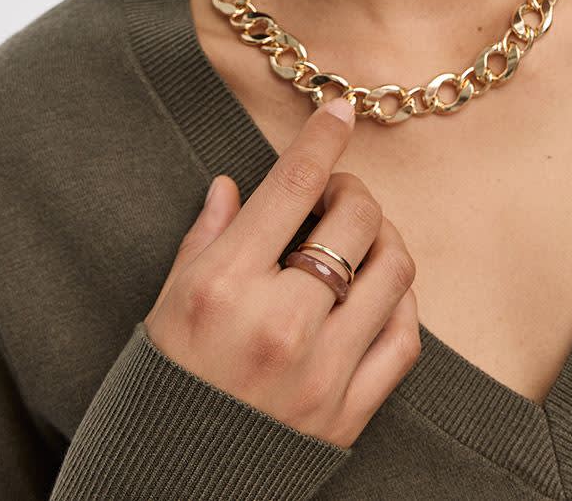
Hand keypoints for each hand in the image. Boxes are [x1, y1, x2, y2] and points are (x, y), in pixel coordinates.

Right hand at [143, 97, 420, 448]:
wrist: (171, 486)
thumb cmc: (166, 383)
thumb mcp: (169, 302)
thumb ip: (206, 238)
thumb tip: (236, 185)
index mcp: (224, 285)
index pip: (292, 185)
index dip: (324, 137)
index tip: (340, 109)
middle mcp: (278, 323)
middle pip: (356, 220)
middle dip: (354, 193)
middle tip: (339, 197)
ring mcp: (320, 371)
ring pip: (393, 271)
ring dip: (386, 241)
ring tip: (363, 242)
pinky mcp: (348, 413)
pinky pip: (405, 338)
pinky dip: (401, 302)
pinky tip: (377, 293)